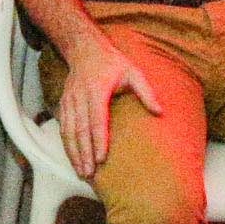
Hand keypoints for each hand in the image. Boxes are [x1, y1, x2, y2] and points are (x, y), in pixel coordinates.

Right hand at [51, 29, 161, 181]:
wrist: (85, 50)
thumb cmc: (113, 63)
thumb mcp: (133, 72)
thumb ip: (146, 92)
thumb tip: (160, 112)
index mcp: (97, 90)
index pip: (97, 119)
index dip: (99, 140)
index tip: (102, 158)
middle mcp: (80, 97)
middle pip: (80, 130)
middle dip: (84, 153)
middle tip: (90, 174)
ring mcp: (69, 101)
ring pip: (69, 132)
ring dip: (74, 153)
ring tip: (81, 172)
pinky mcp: (64, 104)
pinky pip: (64, 128)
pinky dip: (67, 145)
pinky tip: (74, 158)